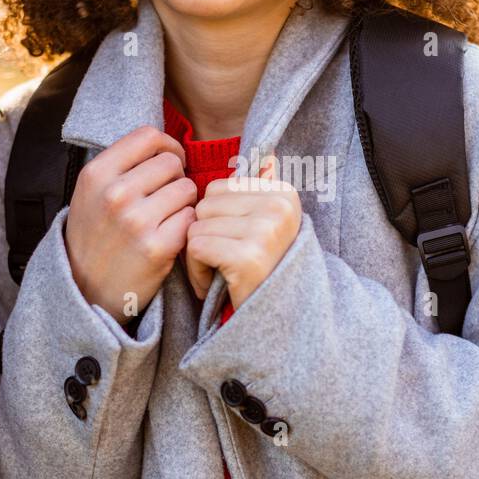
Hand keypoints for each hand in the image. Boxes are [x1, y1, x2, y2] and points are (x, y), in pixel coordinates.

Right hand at [64, 125, 197, 323]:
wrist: (85, 289)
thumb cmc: (95, 236)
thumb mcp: (91, 192)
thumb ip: (121, 164)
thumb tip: (165, 143)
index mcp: (96, 174)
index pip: (148, 136)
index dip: (167, 145)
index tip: (170, 160)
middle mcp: (115, 194)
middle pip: (171, 162)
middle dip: (176, 177)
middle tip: (166, 197)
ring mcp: (136, 221)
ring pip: (187, 188)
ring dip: (184, 202)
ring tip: (166, 217)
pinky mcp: (157, 247)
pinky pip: (191, 218)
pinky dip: (186, 225)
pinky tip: (170, 235)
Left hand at [185, 155, 301, 309]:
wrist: (276, 322)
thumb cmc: (262, 272)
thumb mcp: (267, 227)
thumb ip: (261, 191)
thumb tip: (267, 156)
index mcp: (283, 193)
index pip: (218, 187)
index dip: (216, 219)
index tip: (235, 243)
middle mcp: (279, 207)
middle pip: (205, 205)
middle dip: (204, 235)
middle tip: (224, 262)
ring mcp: (266, 231)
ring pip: (197, 226)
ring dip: (199, 255)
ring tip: (222, 273)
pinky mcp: (248, 256)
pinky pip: (196, 247)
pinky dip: (197, 270)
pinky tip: (215, 284)